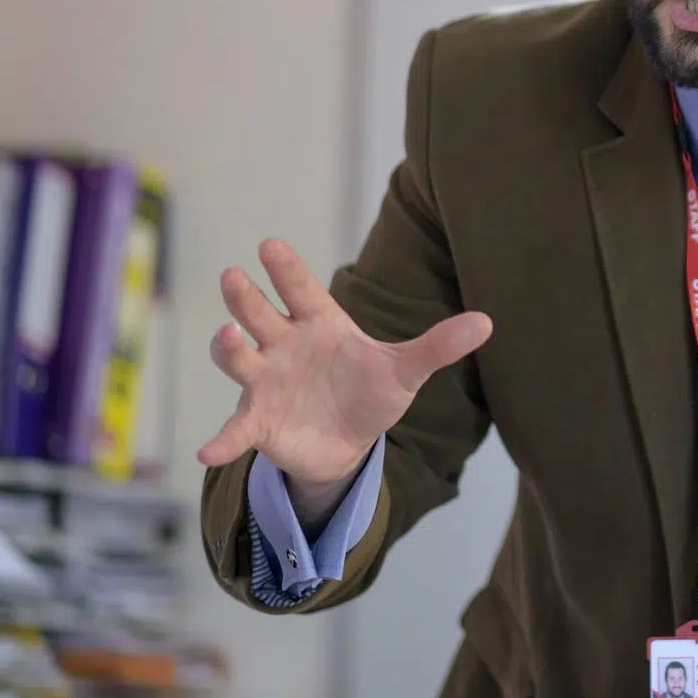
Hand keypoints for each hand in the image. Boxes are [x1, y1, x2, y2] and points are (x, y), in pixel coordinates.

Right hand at [197, 240, 491, 494]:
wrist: (349, 442)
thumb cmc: (371, 392)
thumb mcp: (407, 371)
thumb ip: (439, 346)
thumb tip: (488, 322)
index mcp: (321, 325)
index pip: (302, 290)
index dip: (286, 269)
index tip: (270, 244)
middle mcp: (285, 346)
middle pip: (259, 314)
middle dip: (246, 297)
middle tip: (235, 276)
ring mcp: (266, 382)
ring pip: (239, 358)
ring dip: (229, 349)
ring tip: (230, 338)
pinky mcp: (259, 422)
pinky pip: (235, 430)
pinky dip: (222, 441)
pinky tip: (210, 452)